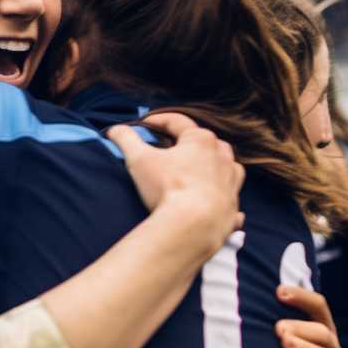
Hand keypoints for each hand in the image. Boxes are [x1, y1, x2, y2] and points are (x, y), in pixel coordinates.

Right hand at [107, 113, 244, 248]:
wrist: (194, 226)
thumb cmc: (168, 187)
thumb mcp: (139, 159)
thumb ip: (126, 140)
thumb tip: (114, 130)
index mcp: (201, 140)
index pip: (177, 122)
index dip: (157, 120)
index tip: (143, 124)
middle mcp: (222, 156)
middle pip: (205, 142)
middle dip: (187, 143)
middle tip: (170, 149)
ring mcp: (231, 182)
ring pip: (225, 166)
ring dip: (212, 165)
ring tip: (196, 173)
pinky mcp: (233, 206)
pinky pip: (231, 197)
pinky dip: (224, 197)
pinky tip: (215, 203)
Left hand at [275, 285, 343, 347]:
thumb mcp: (280, 341)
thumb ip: (271, 321)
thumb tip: (240, 296)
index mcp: (321, 332)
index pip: (319, 308)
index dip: (302, 298)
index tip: (278, 292)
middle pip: (324, 334)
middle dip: (301, 329)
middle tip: (278, 329)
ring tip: (286, 344)